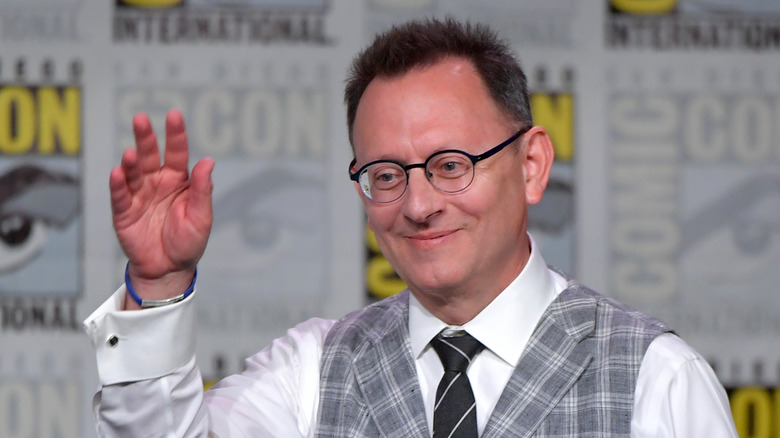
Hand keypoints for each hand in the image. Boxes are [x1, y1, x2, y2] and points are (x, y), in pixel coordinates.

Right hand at [109, 110, 213, 308]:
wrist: (170, 269)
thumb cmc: (188, 242)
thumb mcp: (201, 217)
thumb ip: (203, 190)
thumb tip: (208, 161)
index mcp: (178, 181)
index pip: (176, 153)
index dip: (175, 134)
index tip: (174, 115)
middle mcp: (157, 183)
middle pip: (150, 156)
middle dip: (145, 138)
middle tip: (141, 119)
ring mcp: (139, 196)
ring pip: (133, 173)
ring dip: (130, 162)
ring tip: (131, 154)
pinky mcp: (124, 213)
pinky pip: (120, 196)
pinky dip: (118, 185)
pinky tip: (118, 174)